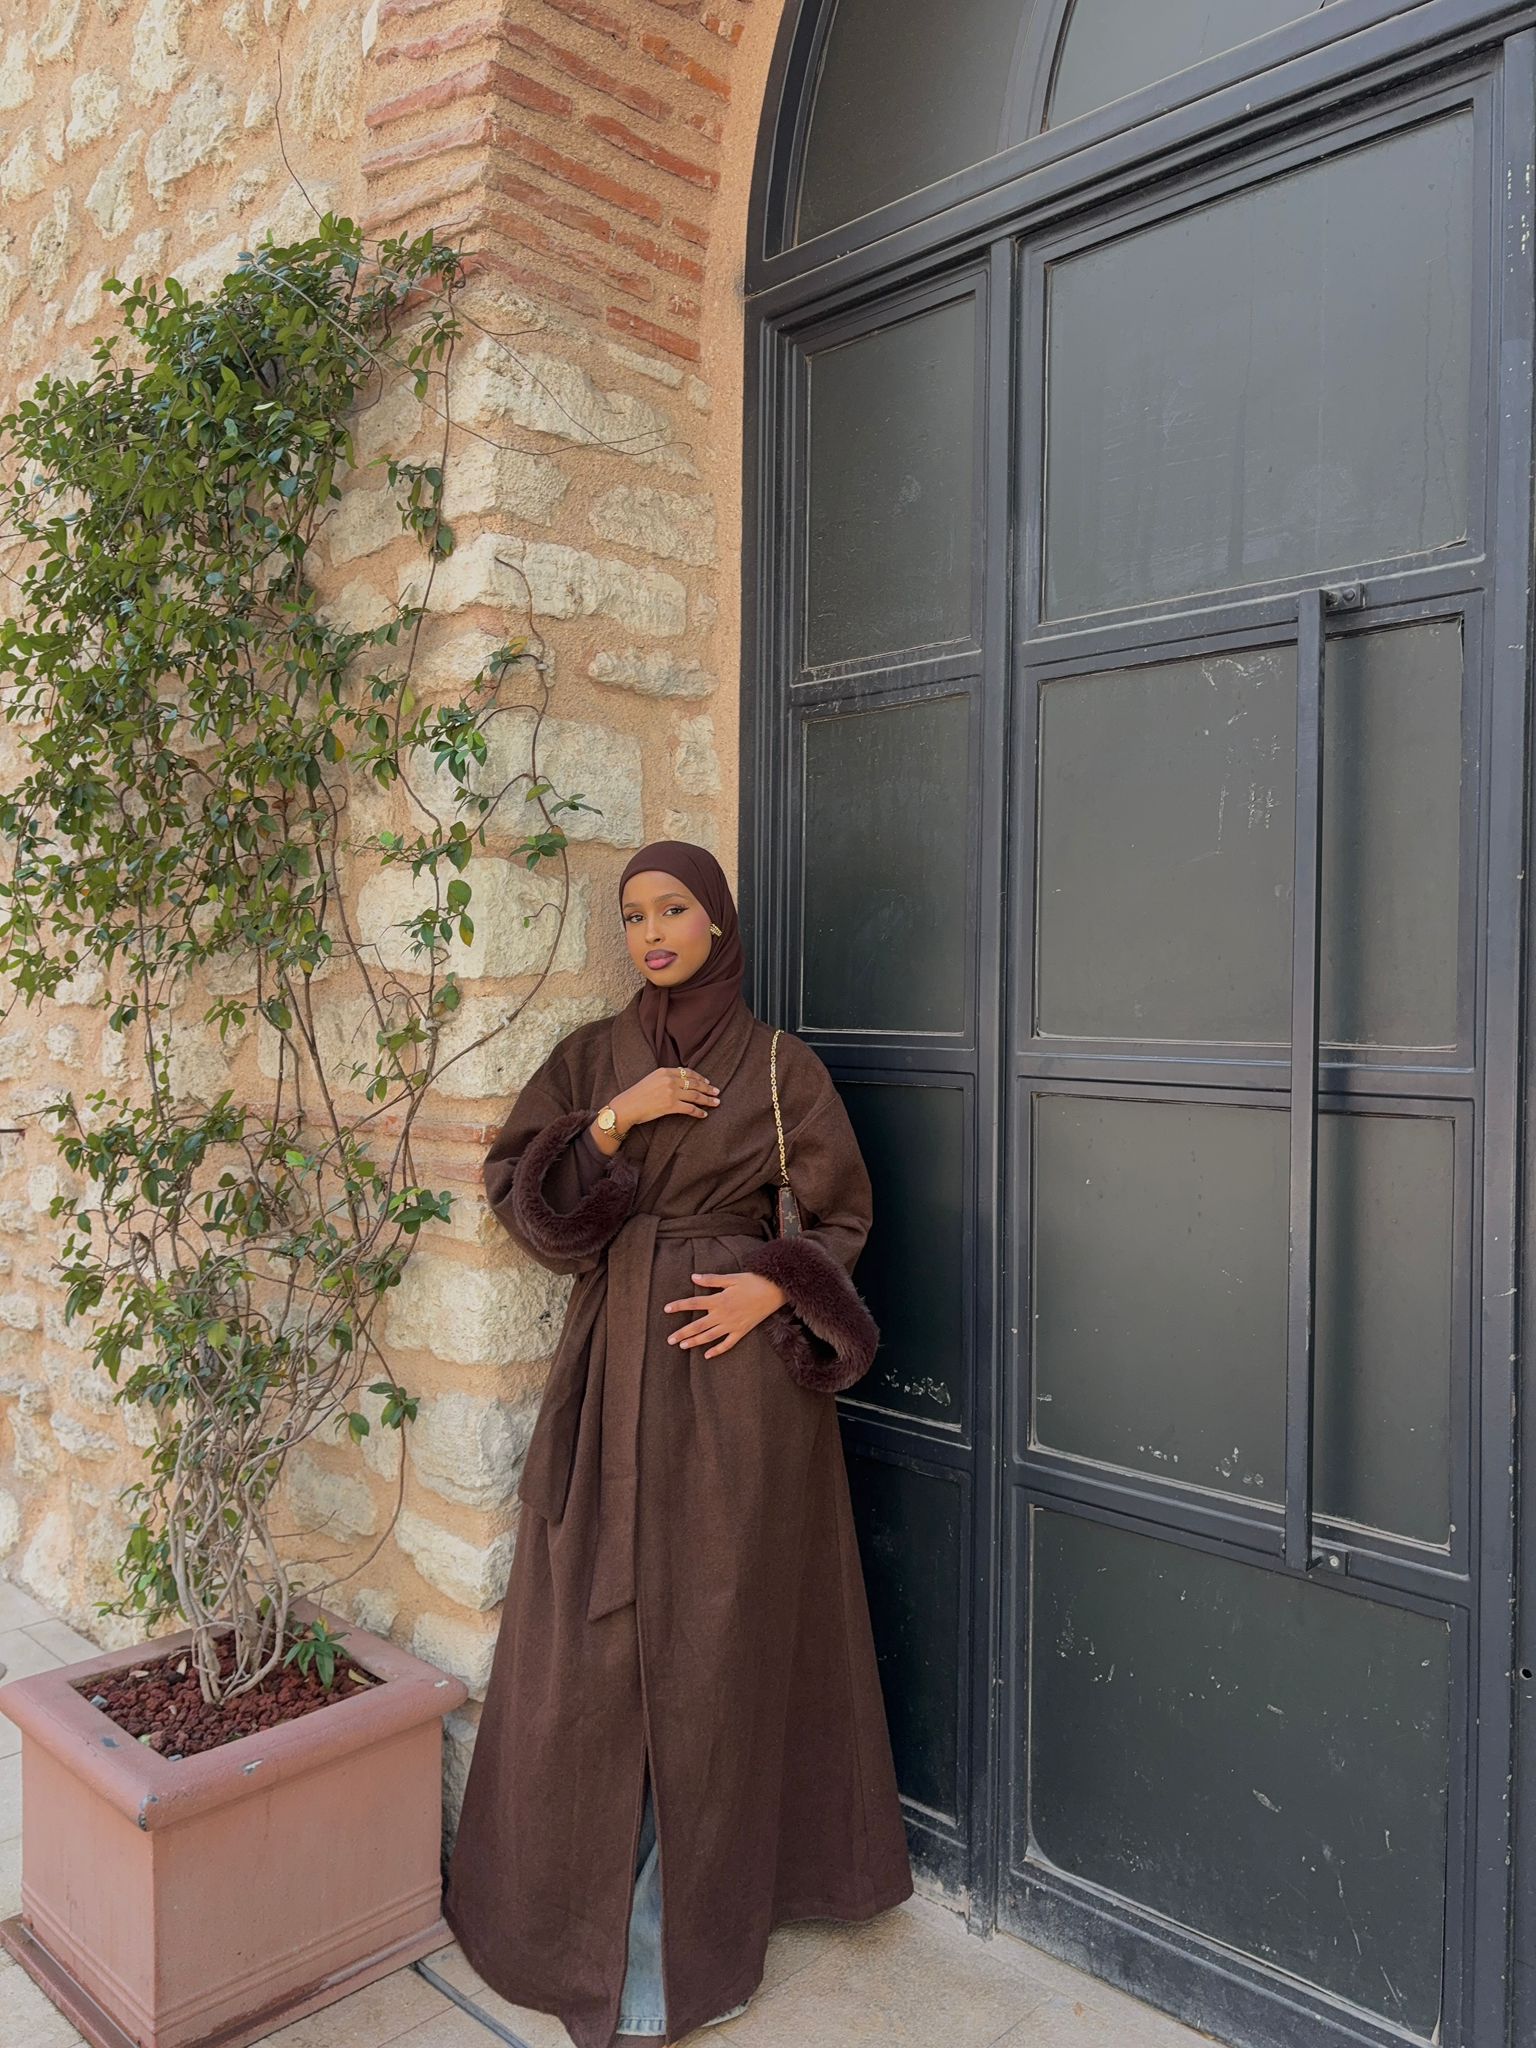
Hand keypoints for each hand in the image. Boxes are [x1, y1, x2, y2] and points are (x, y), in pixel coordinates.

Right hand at [614, 1065, 720, 1131]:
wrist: (626, 1106)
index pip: (688, 1073)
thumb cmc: (637, 1094)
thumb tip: (679, 1082)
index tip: (707, 1082)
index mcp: (665, 1071)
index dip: (699, 1077)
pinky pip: (690, 1108)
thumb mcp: (651, 1079)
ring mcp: (671, 1093)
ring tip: (716, 1102)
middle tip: (717, 1092)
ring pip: (695, 1096)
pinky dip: (699, 1112)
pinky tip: (704, 1114)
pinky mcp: (670, 1106)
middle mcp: (670, 1080)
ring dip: (708, 1100)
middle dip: (708, 1088)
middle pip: (694, 1083)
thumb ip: (665, 1078)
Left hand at [664, 1271, 788, 1358]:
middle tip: (669, 1340)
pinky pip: (727, 1344)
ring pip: (709, 1336)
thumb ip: (711, 1280)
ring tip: (682, 1346)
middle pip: (698, 1325)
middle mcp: (723, 1315)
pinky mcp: (741, 1331)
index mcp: (719, 1300)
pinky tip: (707, 1355)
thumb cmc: (753, 1281)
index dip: (679, 1306)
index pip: (694, 1303)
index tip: (666, 1309)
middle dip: (682, 1333)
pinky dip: (717, 1350)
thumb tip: (693, 1277)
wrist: (774, 1291)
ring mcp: (732, 1325)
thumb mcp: (731, 1278)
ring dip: (695, 1342)